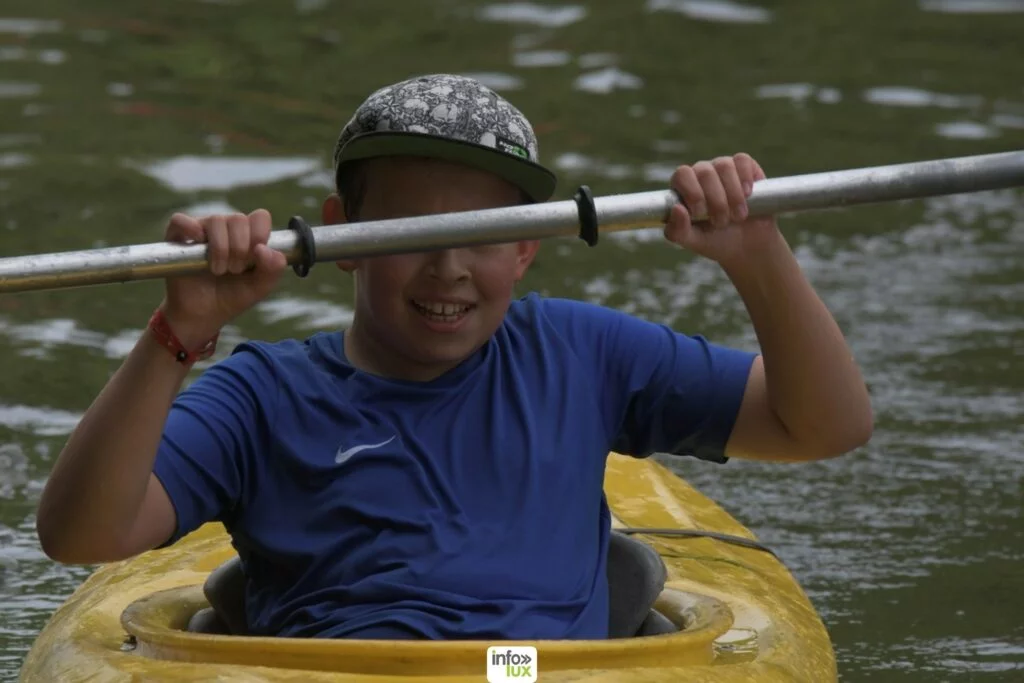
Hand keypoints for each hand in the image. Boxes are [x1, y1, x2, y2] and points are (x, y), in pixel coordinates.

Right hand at [159, 210, 287, 345]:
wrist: (202, 315)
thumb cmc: (232, 297)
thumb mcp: (259, 288)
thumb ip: (273, 269)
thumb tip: (263, 248)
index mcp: (248, 235)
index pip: (259, 217)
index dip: (259, 235)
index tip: (254, 258)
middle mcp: (226, 228)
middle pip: (238, 219)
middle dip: (240, 248)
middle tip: (234, 270)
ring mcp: (201, 230)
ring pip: (215, 220)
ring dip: (220, 249)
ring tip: (218, 271)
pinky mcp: (177, 237)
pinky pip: (180, 220)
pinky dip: (190, 228)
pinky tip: (197, 243)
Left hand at [664, 153, 779, 268]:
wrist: (749, 245)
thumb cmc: (716, 240)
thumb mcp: (694, 241)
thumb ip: (677, 231)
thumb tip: (676, 209)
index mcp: (684, 188)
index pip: (682, 175)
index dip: (692, 192)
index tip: (701, 213)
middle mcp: (701, 173)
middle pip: (704, 171)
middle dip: (716, 201)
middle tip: (722, 222)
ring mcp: (723, 167)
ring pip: (724, 166)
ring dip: (733, 195)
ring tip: (738, 216)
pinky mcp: (745, 166)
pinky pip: (742, 160)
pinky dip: (745, 178)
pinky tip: (748, 195)